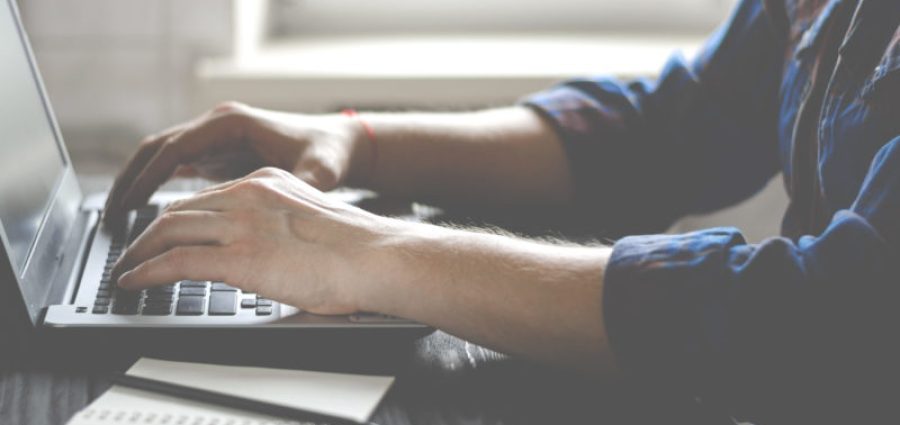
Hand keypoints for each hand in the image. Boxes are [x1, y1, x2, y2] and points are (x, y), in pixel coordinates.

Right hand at [103, 102, 369, 225]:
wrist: (341, 144)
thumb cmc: (329, 154)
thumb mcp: (319, 172)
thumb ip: (302, 186)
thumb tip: (292, 202)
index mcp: (232, 123)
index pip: (175, 147)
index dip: (148, 177)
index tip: (127, 206)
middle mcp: (219, 125)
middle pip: (158, 148)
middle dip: (131, 180)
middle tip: (109, 216)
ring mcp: (217, 136)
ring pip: (163, 156)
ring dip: (139, 182)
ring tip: (119, 218)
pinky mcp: (220, 151)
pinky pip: (178, 165)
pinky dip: (159, 185)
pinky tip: (148, 214)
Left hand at [110, 167, 400, 314]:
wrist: (377, 256)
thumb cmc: (360, 249)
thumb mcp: (312, 221)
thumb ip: (283, 226)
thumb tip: (273, 252)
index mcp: (269, 183)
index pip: (209, 196)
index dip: (181, 216)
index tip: (170, 232)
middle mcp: (249, 194)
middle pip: (181, 208)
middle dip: (152, 231)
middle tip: (137, 250)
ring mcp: (242, 223)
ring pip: (168, 230)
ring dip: (140, 251)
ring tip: (128, 268)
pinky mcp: (238, 256)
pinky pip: (174, 261)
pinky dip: (146, 272)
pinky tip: (135, 282)